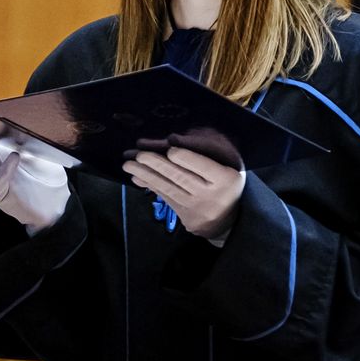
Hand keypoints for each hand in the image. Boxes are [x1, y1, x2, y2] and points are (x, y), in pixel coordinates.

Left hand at [124, 148, 245, 240]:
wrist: (230, 220)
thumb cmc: (227, 183)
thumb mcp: (230, 167)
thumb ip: (209, 154)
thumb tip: (176, 140)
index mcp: (225, 179)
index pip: (204, 167)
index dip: (186, 158)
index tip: (170, 149)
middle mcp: (210, 195)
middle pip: (181, 177)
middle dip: (157, 165)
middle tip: (139, 155)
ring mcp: (196, 208)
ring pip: (168, 188)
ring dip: (146, 175)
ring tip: (128, 165)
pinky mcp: (185, 216)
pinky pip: (165, 197)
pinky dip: (150, 186)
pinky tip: (137, 177)